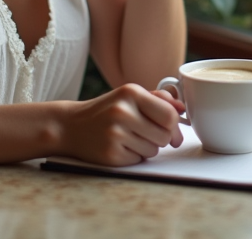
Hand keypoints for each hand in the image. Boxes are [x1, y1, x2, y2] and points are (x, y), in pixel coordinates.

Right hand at [58, 84, 183, 165]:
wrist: (70, 126)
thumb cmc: (105, 110)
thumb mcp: (129, 96)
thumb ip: (158, 99)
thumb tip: (182, 108)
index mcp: (131, 92)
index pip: (169, 115)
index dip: (175, 126)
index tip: (172, 130)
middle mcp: (122, 111)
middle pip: (164, 135)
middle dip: (162, 138)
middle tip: (147, 133)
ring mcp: (115, 134)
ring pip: (153, 150)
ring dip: (147, 147)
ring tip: (129, 137)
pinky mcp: (110, 154)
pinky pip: (138, 159)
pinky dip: (133, 156)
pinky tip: (120, 146)